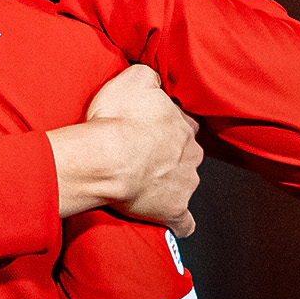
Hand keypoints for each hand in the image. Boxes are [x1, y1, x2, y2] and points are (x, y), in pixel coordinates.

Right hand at [48, 65, 202, 235]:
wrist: (108, 159)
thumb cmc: (117, 119)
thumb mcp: (133, 79)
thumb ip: (150, 76)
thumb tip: (157, 78)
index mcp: (183, 125)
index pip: (184, 122)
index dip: (166, 125)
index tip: (149, 128)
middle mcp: (191, 154)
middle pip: (188, 153)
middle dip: (172, 154)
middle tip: (143, 154)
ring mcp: (186, 184)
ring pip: (186, 182)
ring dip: (171, 183)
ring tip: (143, 183)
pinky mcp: (174, 210)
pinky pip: (183, 221)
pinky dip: (178, 221)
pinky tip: (169, 220)